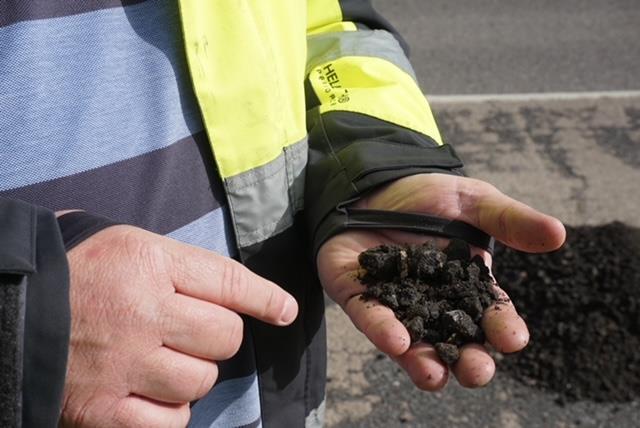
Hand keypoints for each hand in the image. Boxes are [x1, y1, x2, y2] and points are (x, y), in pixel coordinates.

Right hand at [60, 225, 297, 426]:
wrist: (12, 311)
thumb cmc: (78, 274)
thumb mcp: (130, 247)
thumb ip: (184, 265)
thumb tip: (244, 289)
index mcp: (147, 263)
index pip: (228, 280)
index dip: (264, 297)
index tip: (285, 311)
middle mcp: (140, 312)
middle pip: (225, 337)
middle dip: (217, 337)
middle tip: (189, 332)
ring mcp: (122, 364)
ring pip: (201, 381)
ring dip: (192, 375)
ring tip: (162, 362)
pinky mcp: (101, 409)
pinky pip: (170, 423)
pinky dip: (170, 412)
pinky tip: (152, 393)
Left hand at [318, 173, 564, 389]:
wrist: (377, 183)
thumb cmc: (430, 196)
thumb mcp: (474, 202)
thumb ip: (510, 220)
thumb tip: (558, 233)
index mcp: (466, 287)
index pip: (489, 314)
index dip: (502, 328)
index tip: (514, 339)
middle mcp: (431, 304)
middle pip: (453, 341)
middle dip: (466, 360)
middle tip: (477, 372)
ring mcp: (394, 303)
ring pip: (411, 342)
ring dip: (423, 361)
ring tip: (434, 376)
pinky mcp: (358, 295)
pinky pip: (370, 317)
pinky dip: (382, 330)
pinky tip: (396, 342)